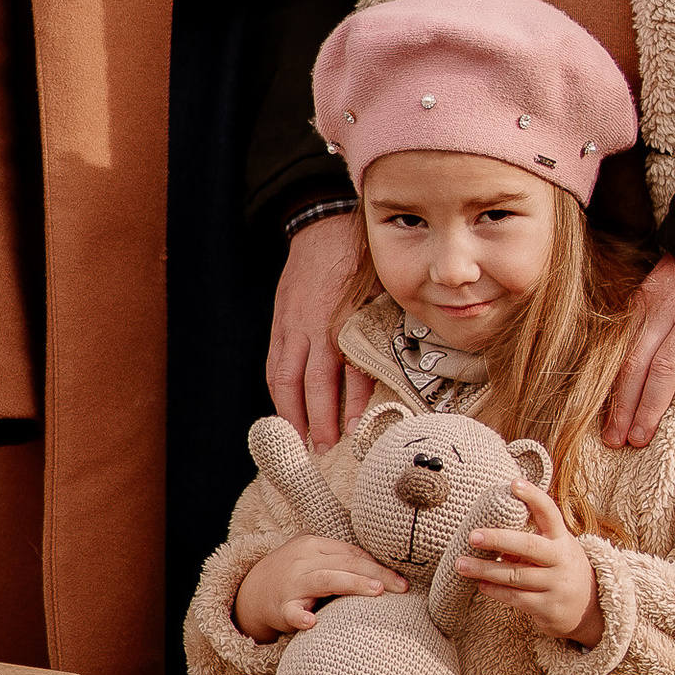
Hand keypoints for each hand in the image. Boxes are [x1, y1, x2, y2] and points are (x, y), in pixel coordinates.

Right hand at [236, 532, 407, 644]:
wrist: (250, 594)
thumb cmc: (294, 578)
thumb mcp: (314, 560)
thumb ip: (342, 560)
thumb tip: (384, 568)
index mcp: (314, 544)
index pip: (352, 552)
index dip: (379, 565)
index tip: (403, 580)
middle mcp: (303, 560)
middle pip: (345, 563)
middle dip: (376, 574)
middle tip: (401, 587)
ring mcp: (292, 583)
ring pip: (326, 579)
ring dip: (352, 584)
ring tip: (376, 591)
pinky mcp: (280, 607)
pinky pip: (292, 611)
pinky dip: (301, 616)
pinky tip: (312, 622)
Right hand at [268, 217, 376, 445]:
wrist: (319, 222)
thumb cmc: (359, 255)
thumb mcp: (383, 286)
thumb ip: (387, 326)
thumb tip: (400, 369)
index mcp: (342, 319)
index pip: (347, 374)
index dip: (350, 407)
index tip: (354, 434)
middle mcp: (313, 326)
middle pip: (309, 384)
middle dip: (316, 421)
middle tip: (323, 452)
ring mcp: (291, 325)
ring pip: (284, 378)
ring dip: (291, 413)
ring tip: (300, 441)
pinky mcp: (279, 322)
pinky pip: (274, 363)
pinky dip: (278, 391)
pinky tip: (286, 410)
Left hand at [464, 479, 600, 644]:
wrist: (590, 609)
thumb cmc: (560, 569)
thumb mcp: (553, 550)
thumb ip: (528, 541)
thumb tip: (489, 533)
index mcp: (561, 539)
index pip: (549, 512)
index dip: (533, 496)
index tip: (514, 483)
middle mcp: (561, 559)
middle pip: (528, 545)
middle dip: (498, 539)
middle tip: (472, 536)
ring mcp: (556, 584)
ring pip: (516, 575)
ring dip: (485, 569)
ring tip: (462, 564)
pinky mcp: (549, 607)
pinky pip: (517, 598)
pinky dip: (496, 591)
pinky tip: (481, 585)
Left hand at [604, 252, 674, 447]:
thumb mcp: (670, 283)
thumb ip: (653, 315)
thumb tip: (636, 356)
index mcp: (649, 302)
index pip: (623, 352)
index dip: (611, 388)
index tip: (602, 419)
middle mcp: (667, 311)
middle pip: (636, 364)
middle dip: (622, 405)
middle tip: (614, 440)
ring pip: (665, 369)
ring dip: (650, 407)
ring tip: (641, 438)